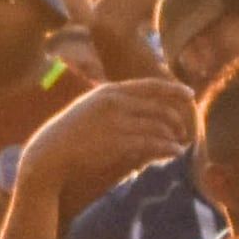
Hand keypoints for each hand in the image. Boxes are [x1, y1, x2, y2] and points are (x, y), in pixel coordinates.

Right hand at [15, 77, 196, 215]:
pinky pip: (152, 144)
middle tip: (183, 131)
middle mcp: (115, 102)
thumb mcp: (90, 110)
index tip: (189, 94)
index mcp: (109, 91)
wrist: (49, 153)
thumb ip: (114, 106)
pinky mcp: (118, 143)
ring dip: (173, 137)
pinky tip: (174, 153)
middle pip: (159, 107)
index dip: (173, 88)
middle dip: (176, 120)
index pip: (150, 85)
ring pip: (158, 127)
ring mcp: (117, 122)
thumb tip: (141, 112)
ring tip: (180, 146)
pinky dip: (167, 148)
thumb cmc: (69, 134)